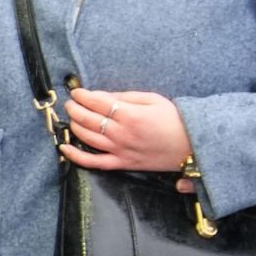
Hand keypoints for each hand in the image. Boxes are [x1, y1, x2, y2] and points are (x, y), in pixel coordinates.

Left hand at [60, 89, 192, 176]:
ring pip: (87, 137)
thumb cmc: (174, 120)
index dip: (83, 96)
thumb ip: (125, 97)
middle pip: (88, 119)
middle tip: (70, 103)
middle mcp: (122, 133)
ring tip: (71, 117)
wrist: (191, 146)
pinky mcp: (122, 164)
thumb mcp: (153, 100)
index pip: (98, 103)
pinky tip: (64, 148)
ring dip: (74, 125)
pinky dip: (76, 156)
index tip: (76, 92)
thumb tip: (102, 96)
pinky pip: (94, 162)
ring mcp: (120, 150)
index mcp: (130, 115)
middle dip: (75, 108)